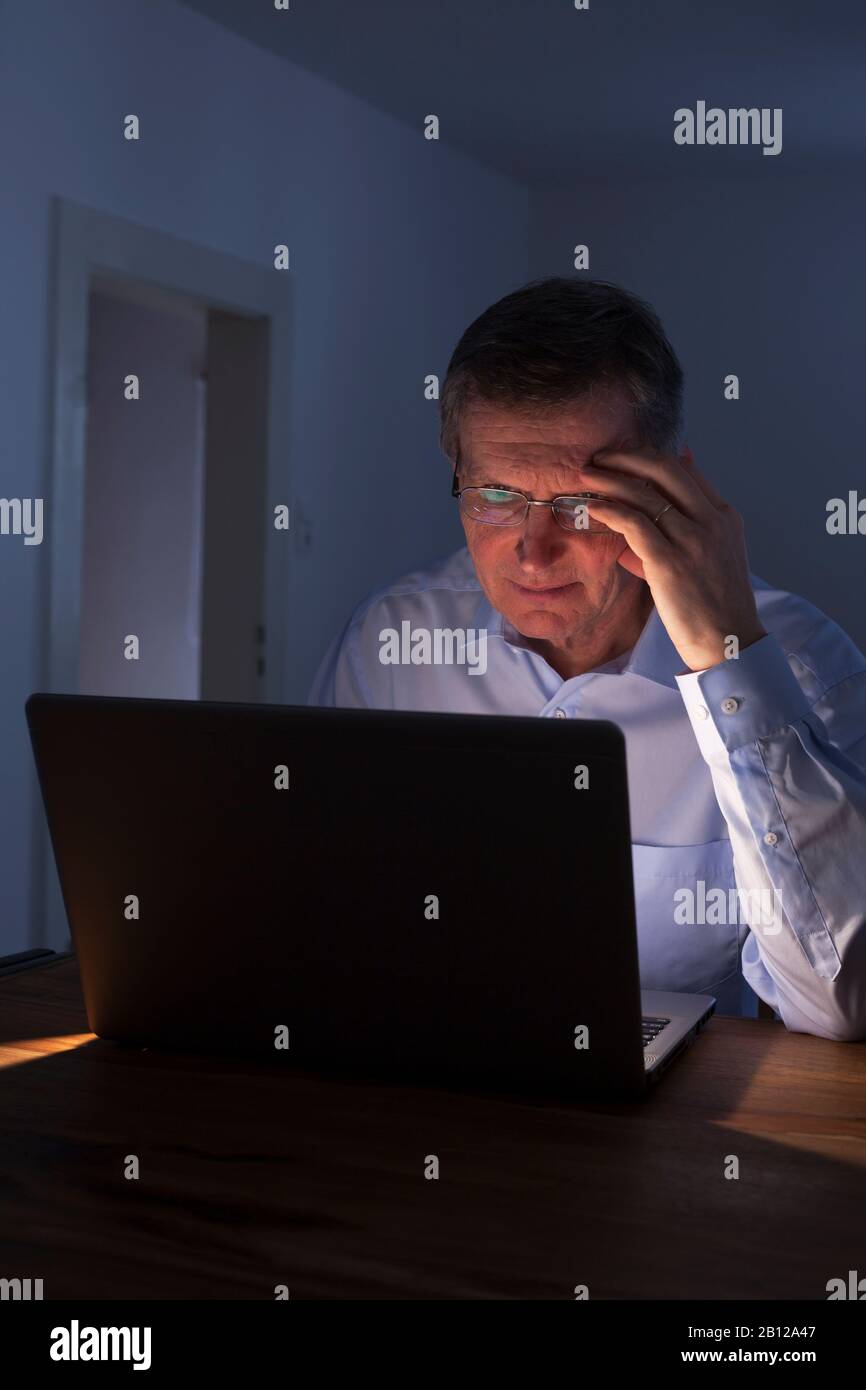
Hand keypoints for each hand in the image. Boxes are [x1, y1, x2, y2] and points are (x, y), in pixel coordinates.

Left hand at [582, 445, 765, 672]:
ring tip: (586, 474)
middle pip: (665, 469)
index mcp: (723, 516)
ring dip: (610, 479)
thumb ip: (689, 523)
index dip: (648, 457)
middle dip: (626, 456)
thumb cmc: (713, 603)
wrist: (728, 642)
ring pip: (646, 493)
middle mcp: (711, 521)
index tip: (620, 456)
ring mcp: (692, 541)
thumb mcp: (712, 553)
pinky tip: (593, 507)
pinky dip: (610, 510)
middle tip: (598, 456)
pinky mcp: (670, 563)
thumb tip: (655, 506)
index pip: (684, 470)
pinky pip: (634, 524)